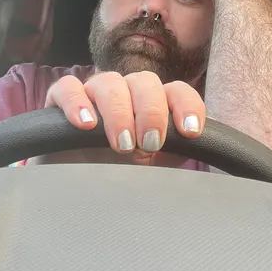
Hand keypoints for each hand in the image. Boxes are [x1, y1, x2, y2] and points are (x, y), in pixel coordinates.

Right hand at [45, 71, 205, 166]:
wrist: (74, 190)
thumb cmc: (118, 175)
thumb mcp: (153, 170)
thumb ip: (177, 154)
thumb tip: (212, 151)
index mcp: (151, 106)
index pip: (176, 90)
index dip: (186, 105)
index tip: (190, 132)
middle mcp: (124, 94)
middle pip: (144, 81)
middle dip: (152, 110)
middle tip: (150, 143)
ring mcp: (92, 95)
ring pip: (108, 82)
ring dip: (119, 110)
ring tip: (122, 143)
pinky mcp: (59, 102)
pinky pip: (66, 87)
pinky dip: (76, 101)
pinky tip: (85, 124)